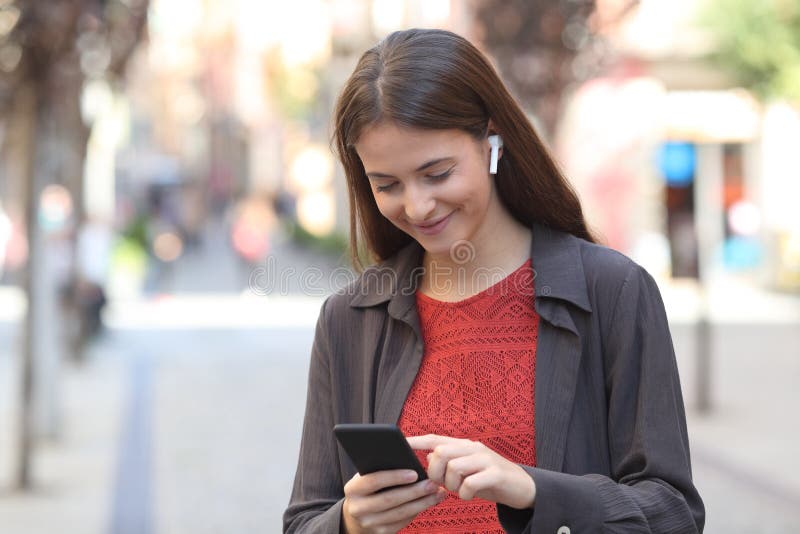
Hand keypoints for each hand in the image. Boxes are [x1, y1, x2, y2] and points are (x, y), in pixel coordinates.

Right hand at [342, 469, 446, 533]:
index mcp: (353, 489)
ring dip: (422, 502)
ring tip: (438, 491)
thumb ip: (381, 467)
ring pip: (400, 513)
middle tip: (432, 483)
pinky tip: (431, 501)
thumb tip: (408, 457)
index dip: (394, 477)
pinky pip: (403, 521)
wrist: (358, 512)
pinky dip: (419, 510)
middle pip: (389, 499)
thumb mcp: (368, 474)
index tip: (414, 473)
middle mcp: (358, 508)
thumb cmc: (369, 486)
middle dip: (413, 491)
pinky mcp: (381, 532)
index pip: (373, 481)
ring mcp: (369, 523)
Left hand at [407, 434, 535, 509]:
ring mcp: (485, 459)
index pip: (436, 439)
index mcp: (464, 446)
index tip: (402, 443)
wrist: (522, 487)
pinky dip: (465, 494)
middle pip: (441, 452)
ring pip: (454, 467)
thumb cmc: (489, 480)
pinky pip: (471, 483)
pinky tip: (468, 496)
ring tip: (459, 490)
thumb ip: (449, 462)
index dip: (418, 441)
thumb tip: (428, 458)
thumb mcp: (468, 469)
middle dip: (436, 472)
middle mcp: (473, 448)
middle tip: (443, 484)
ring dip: (451, 485)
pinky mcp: (496, 473)